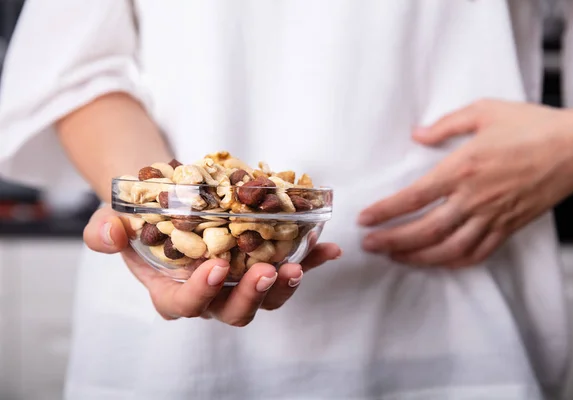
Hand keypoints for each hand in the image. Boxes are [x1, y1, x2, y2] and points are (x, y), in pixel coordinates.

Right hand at [84, 206, 340, 325]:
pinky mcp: (262, 262)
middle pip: (233, 310)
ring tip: (300, 264)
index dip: (201, 293)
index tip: (217, 269)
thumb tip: (112, 233)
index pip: (184, 304)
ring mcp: (239, 281)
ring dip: (285, 283)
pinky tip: (328, 248)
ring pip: (265, 296)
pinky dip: (309, 260)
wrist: (168, 199)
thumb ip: (105, 231)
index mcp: (171, 291)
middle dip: (252, 296)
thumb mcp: (113, 219)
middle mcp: (210, 294)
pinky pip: (288, 266)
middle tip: (267, 272)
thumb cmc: (140, 216)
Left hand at [359, 99, 572, 267]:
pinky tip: (437, 262)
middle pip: (425, 229)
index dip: (386, 210)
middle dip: (393, 240)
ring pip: (449, 248)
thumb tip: (416, 135)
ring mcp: (493, 217)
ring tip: (395, 257)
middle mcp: (475, 198)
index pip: (415, 196)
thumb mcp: (484, 111)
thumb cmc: (533, 126)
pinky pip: (478, 253)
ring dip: (418, 257)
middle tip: (369, 245)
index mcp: (464, 168)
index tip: (365, 218)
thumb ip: (445, 125)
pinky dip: (454, 262)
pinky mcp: (510, 227)